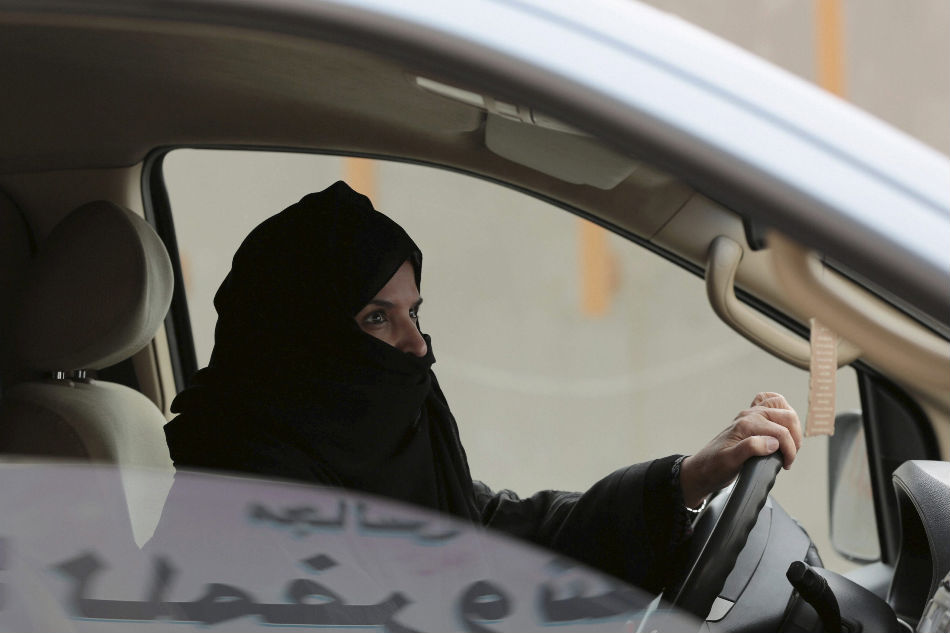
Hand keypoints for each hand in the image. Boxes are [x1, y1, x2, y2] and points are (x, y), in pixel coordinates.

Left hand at [679, 392, 801, 507]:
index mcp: (746, 425)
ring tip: (790, 442)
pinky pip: (769, 402)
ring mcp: (750, 415)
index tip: (787, 463)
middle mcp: (749, 416)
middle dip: (795, 437)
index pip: (781, 432)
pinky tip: (781, 422)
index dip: (789, 449)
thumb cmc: (714, 466)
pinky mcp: (751, 419)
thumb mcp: (730, 461)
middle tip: (790, 455)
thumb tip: (772, 442)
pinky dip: (780, 408)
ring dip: (792, 423)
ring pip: (781, 406)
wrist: (702, 468)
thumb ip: (750, 449)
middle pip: (786, 416)